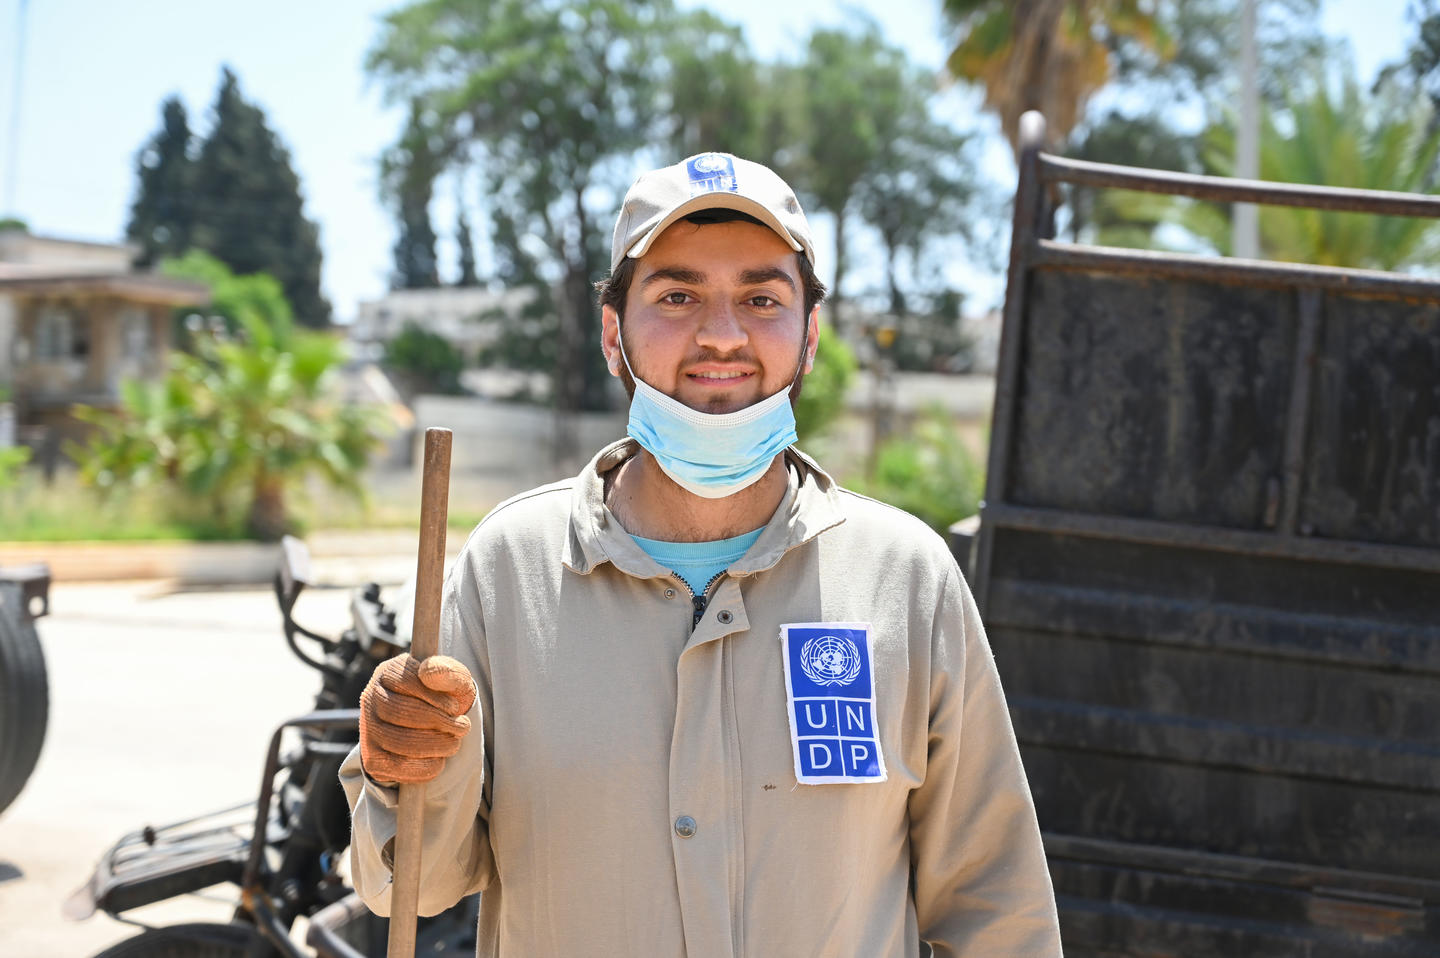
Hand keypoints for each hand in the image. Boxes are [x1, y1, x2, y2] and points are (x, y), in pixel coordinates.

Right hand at [359, 653, 475, 784]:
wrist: (433, 731)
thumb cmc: (444, 699)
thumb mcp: (454, 681)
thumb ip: (448, 672)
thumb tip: (429, 672)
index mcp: (388, 672)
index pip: (405, 679)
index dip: (434, 696)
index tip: (454, 707)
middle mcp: (370, 698)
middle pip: (400, 711)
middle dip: (438, 721)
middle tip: (462, 727)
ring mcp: (368, 730)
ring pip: (399, 741)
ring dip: (436, 744)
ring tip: (454, 742)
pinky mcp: (372, 759)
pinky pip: (398, 767)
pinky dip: (426, 765)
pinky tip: (439, 758)